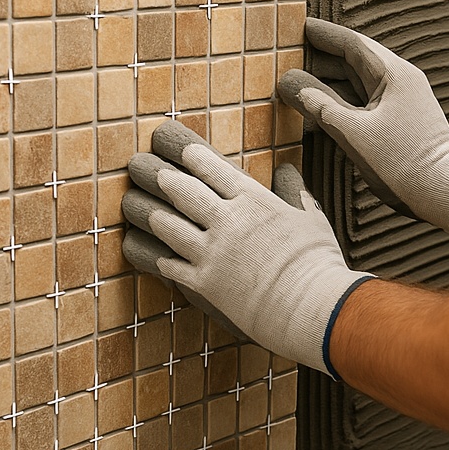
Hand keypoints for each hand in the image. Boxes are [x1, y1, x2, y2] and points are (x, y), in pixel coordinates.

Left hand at [121, 123, 373, 378]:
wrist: (311, 305)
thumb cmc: (317, 261)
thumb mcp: (310, 217)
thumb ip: (293, 191)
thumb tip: (286, 170)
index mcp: (253, 200)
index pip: (211, 167)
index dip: (188, 154)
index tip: (172, 144)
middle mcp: (227, 221)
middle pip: (182, 191)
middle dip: (159, 176)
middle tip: (140, 166)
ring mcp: (212, 253)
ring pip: (168, 226)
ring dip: (147, 212)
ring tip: (131, 202)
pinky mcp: (205, 284)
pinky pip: (170, 266)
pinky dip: (153, 256)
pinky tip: (141, 249)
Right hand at [277, 18, 448, 240]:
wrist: (443, 192)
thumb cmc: (402, 161)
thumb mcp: (352, 131)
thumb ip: (319, 105)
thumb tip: (289, 83)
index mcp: (394, 74)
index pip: (353, 44)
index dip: (323, 35)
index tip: (299, 27)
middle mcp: (400, 82)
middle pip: (353, 63)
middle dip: (319, 62)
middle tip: (288, 61)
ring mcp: (401, 102)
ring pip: (356, 87)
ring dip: (326, 88)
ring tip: (296, 90)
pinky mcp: (400, 122)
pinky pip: (363, 106)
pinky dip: (340, 107)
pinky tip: (318, 118)